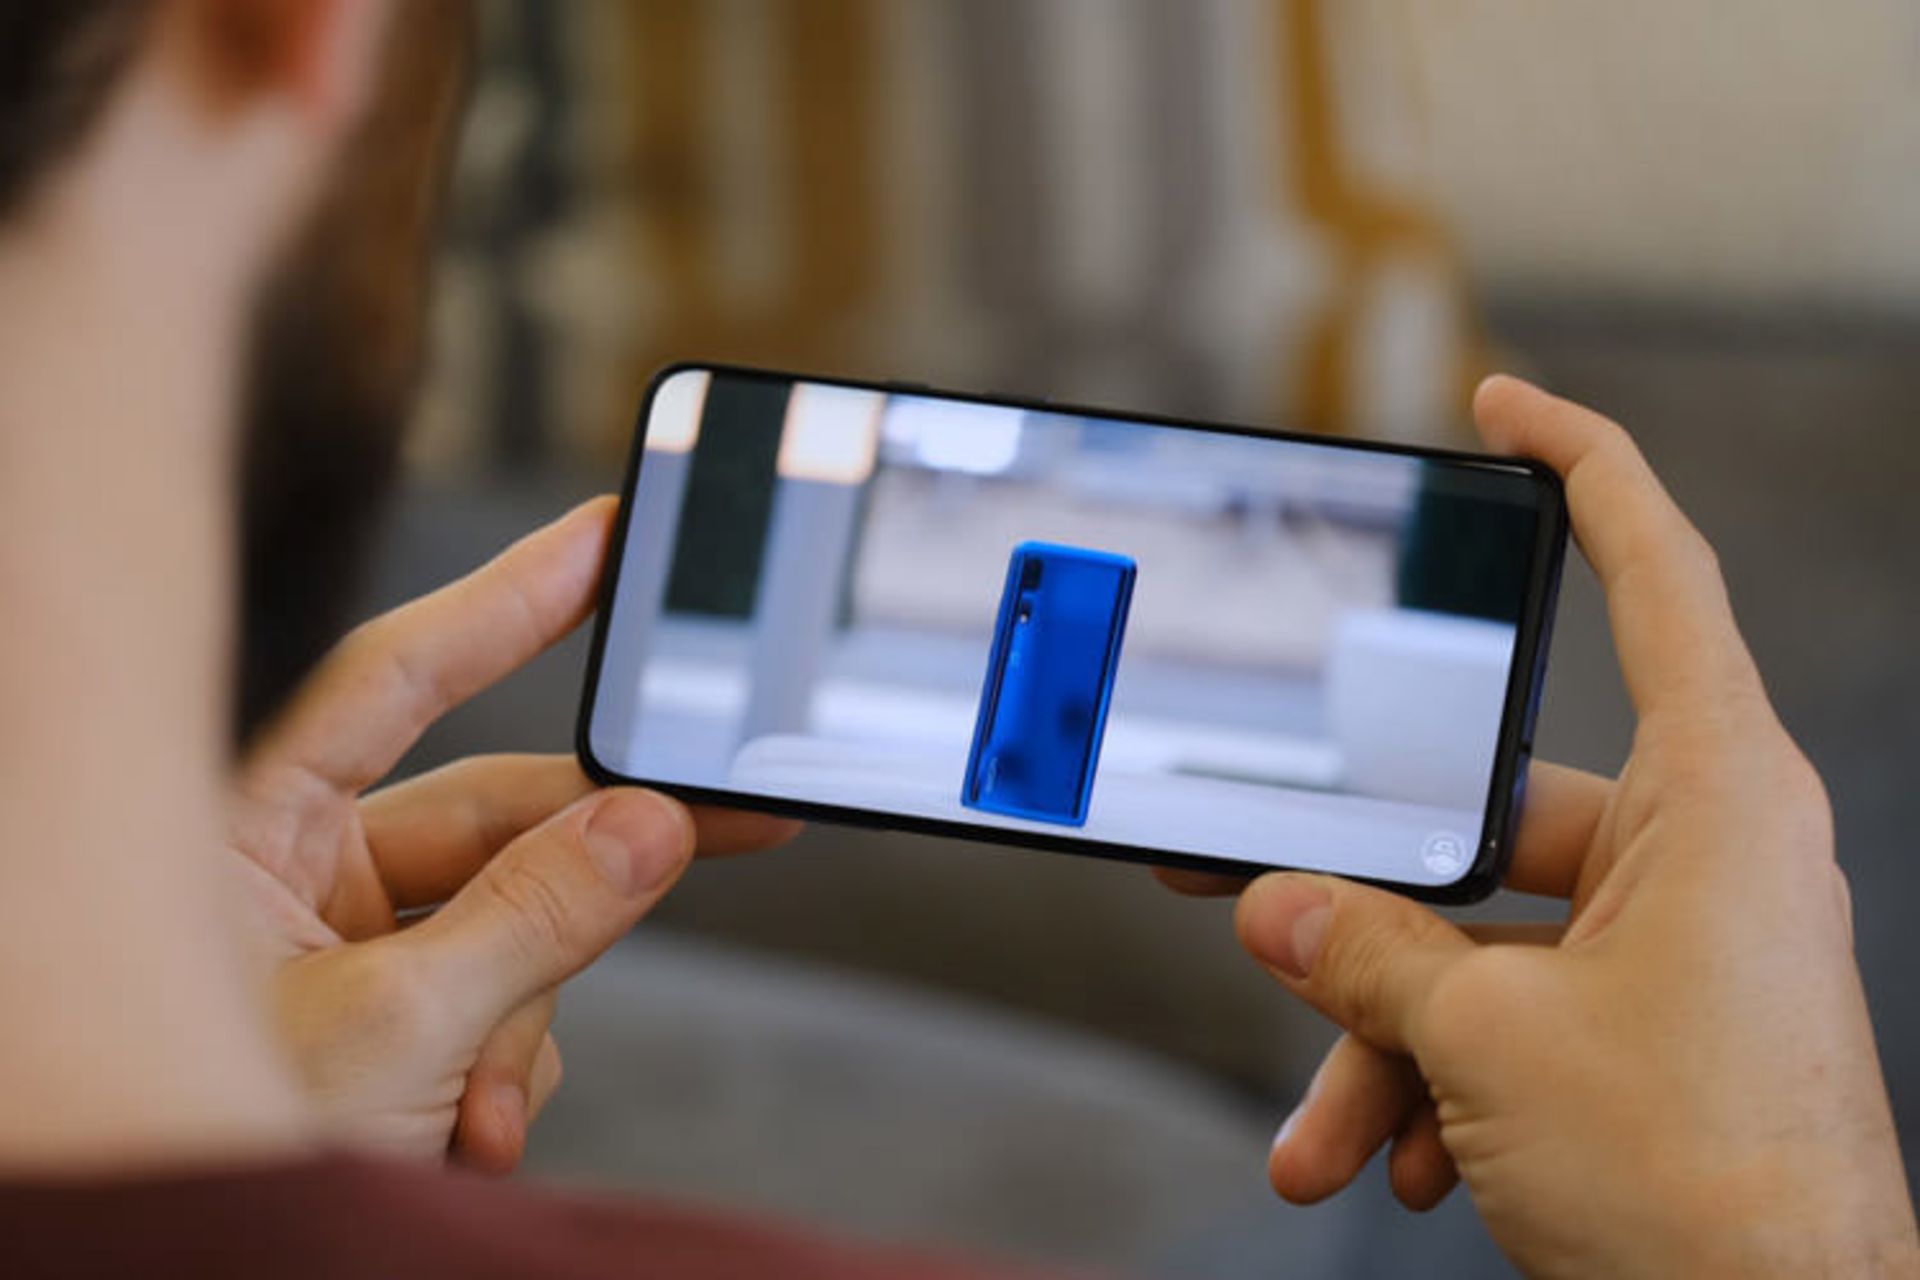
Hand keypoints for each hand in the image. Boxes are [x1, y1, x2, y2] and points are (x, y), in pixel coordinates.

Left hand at [226, 499, 797, 1173]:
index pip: (396, 676)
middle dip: (598, 858)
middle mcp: (301, 879)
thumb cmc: (202, 1141)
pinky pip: (507, 1012)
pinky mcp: (401, 1033)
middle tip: (738, 813)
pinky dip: (509, 1073)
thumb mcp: (392, 1031)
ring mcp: (352, 959)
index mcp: (250, 832)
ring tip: (481, 1115)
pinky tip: (471, 1138)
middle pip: (496, 816)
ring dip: (529, 1023)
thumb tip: (653, 824)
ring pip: (521, 930)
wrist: (183, 1274)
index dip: (507, 600)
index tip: (607, 543)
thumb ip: (535, 920)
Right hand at [1184, 379, 1916, 1274]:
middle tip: (1243, 897)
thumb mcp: (1491, 1046)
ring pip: (1489, 944)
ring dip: (1391, 1039)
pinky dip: (1446, 1080)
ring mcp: (1685, 942)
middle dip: (1366, 904)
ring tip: (1326, 1139)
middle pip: (1493, 819)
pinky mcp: (1660, 1024)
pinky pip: (1522, 1012)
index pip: (1656, 574)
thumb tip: (1274, 910)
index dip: (1582, 466)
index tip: (1506, 407)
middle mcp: (1705, 851)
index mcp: (1713, 797)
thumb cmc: (1706, 1188)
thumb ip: (1369, 953)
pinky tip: (1397, 1163)